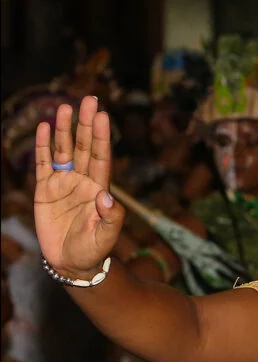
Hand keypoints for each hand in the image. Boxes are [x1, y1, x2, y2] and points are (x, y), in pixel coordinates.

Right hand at [33, 97, 124, 279]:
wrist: (72, 262)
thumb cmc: (94, 250)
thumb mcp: (106, 236)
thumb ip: (111, 217)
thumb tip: (105, 197)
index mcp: (100, 188)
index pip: (101, 156)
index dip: (101, 136)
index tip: (102, 115)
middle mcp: (83, 180)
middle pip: (85, 146)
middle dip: (86, 123)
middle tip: (89, 99)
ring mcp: (64, 183)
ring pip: (65, 150)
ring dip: (65, 130)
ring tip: (65, 107)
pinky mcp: (45, 190)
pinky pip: (43, 164)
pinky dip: (43, 146)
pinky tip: (43, 129)